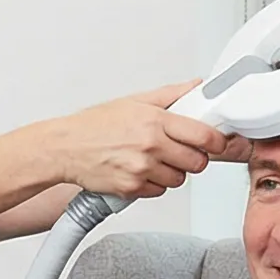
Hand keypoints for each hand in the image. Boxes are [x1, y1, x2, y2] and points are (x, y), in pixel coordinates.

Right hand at [32, 83, 241, 197]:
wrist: (63, 148)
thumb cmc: (94, 125)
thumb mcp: (134, 101)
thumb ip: (170, 95)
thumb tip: (196, 87)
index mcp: (154, 121)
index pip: (204, 135)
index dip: (215, 141)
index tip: (215, 141)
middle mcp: (150, 145)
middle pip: (197, 162)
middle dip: (194, 158)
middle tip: (181, 151)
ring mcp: (141, 169)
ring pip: (180, 179)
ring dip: (173, 172)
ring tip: (154, 160)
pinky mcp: (131, 188)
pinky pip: (159, 191)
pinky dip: (153, 184)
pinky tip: (139, 171)